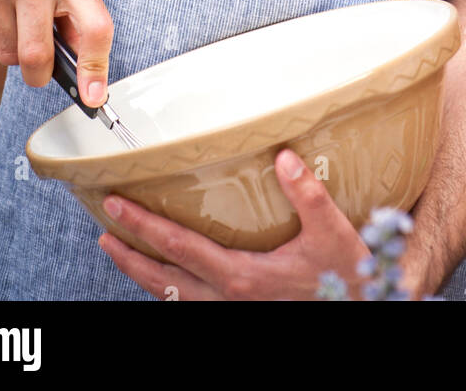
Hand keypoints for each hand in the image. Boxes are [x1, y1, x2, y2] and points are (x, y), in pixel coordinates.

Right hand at [0, 0, 112, 105]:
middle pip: (36, 57)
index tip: (95, 97)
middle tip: (43, 68)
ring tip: (20, 21)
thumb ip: (78, 16)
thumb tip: (85, 71)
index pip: (93, 28)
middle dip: (41, 75)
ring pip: (8, 56)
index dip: (96, 68)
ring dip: (17, 53)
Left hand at [98, 149, 372, 300]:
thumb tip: (283, 156)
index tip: (116, 208)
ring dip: (143, 274)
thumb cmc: (346, 275)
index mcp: (242, 275)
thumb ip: (307, 194)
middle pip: (164, 279)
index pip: (180, 247)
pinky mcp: (242, 311)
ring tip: (121, 252)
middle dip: (130, 255)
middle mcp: (229, 298)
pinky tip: (168, 277)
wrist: (361, 309)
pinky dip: (170, 289)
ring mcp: (232, 310)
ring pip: (173, 296)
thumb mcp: (332, 231)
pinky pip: (192, 303)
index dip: (144, 227)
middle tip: (104, 231)